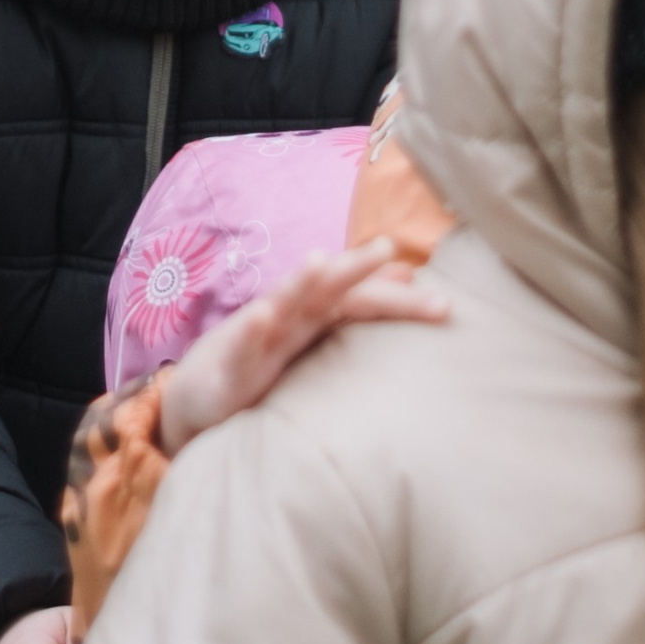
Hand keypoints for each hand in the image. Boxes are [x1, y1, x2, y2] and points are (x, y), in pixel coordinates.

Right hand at [158, 239, 448, 456]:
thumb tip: (409, 281)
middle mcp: (289, 319)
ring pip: (281, 304)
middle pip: (327, 289)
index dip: (397, 301)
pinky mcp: (232, 365)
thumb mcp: (314, 339)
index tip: (444, 305)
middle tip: (388, 248)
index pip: (360, 301)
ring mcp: (260, 338)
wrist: (199, 396)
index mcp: (314, 317)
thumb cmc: (264, 363)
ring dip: (299, 282)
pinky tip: (261, 316)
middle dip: (354, 268)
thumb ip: (355, 310)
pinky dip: (250, 329)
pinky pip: (241, 345)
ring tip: (319, 262)